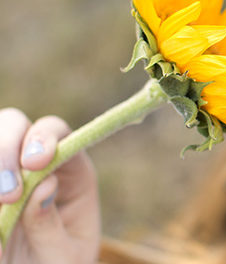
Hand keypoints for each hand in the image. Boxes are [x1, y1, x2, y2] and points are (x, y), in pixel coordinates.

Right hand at [0, 108, 99, 263]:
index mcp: (69, 172)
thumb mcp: (63, 257)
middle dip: (6, 149)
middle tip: (7, 194)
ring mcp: (2, 172)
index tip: (34, 165)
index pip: (56, 132)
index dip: (43, 138)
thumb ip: (51, 226)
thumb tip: (43, 186)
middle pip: (14, 123)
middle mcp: (32, 164)